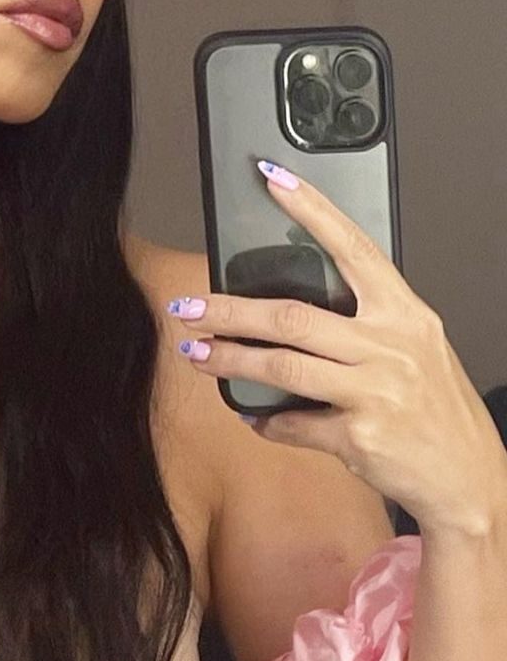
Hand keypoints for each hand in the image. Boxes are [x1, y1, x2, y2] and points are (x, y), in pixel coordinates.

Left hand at [170, 159, 506, 537]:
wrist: (471, 482)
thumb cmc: (436, 409)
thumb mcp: (415, 348)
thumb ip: (365, 322)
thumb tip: (290, 307)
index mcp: (404, 314)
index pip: (354, 248)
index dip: (312, 210)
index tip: (272, 178)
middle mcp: (391, 347)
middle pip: (292, 316)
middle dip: (230, 310)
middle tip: (190, 307)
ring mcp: (376, 392)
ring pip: (282, 366)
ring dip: (229, 359)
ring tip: (194, 352)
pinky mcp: (360, 437)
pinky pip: (292, 423)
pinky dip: (266, 421)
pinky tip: (254, 416)